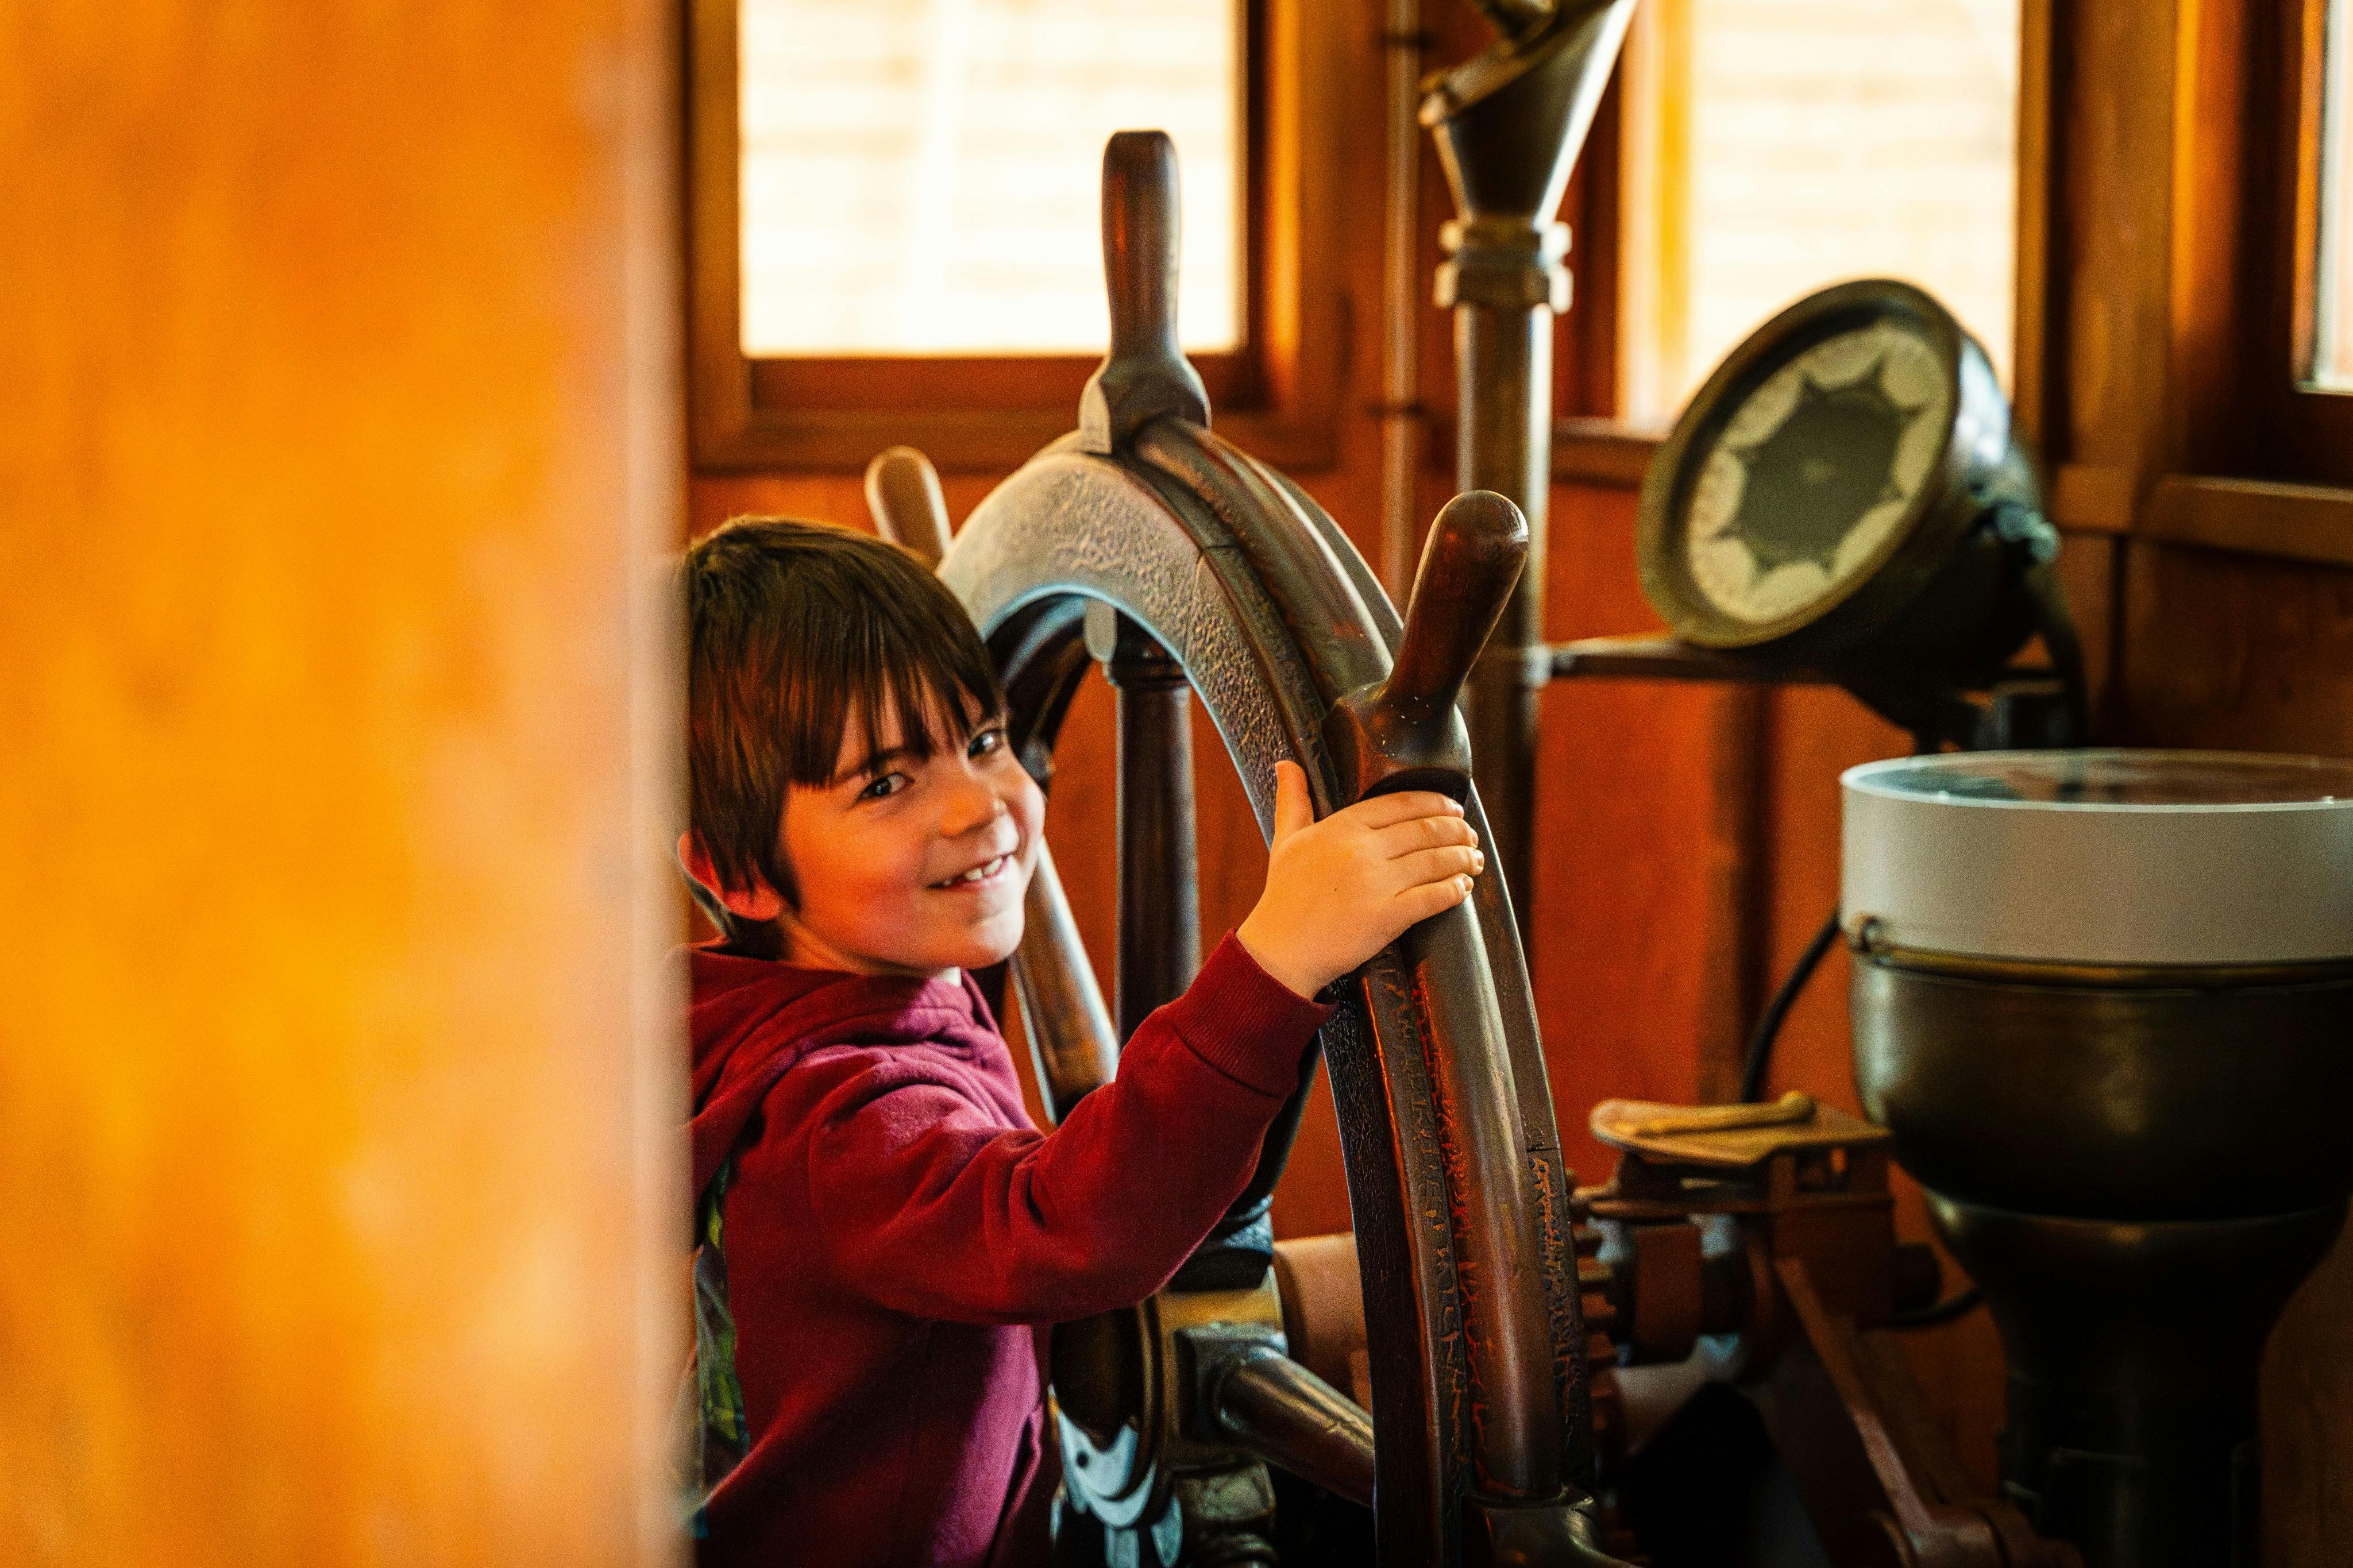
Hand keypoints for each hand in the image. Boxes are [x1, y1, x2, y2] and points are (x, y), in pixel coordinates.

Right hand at [1236, 761, 1482, 998]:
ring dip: (1463, 858)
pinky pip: (1433, 897)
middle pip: (1425, 830)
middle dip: (1457, 831)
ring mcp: (1376, 883)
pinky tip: (1464, 887)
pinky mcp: (1387, 917)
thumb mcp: (1285, 840)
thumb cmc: (1283, 895)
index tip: (1454, 809)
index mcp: (1341, 827)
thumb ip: (1293, 799)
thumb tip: (1286, 763)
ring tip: (1475, 859)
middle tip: (1471, 836)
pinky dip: (1455, 890)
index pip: (1401, 803)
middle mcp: (1362, 850)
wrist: (1280, 951)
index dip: (1435, 804)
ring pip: (1435, 861)